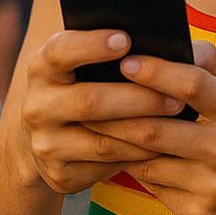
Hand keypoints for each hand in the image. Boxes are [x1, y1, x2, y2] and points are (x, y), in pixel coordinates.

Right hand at [19, 30, 176, 193]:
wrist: (48, 140)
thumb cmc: (80, 87)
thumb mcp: (79, 65)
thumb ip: (105, 50)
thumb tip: (153, 39)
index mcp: (42, 69)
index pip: (59, 52)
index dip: (91, 45)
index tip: (126, 40)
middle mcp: (37, 106)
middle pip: (90, 101)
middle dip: (139, 98)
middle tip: (178, 96)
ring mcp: (46, 144)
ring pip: (102, 141)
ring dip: (145, 131)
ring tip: (177, 119)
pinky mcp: (60, 174)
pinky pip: (107, 166)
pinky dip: (138, 156)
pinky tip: (162, 145)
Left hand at [91, 41, 215, 214]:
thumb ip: (210, 61)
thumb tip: (174, 41)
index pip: (191, 84)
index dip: (155, 71)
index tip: (125, 61)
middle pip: (156, 127)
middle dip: (116, 111)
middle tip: (87, 95)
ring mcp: (213, 184)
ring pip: (146, 159)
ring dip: (114, 140)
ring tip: (92, 123)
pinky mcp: (198, 212)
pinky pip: (151, 184)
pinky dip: (130, 166)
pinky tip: (116, 154)